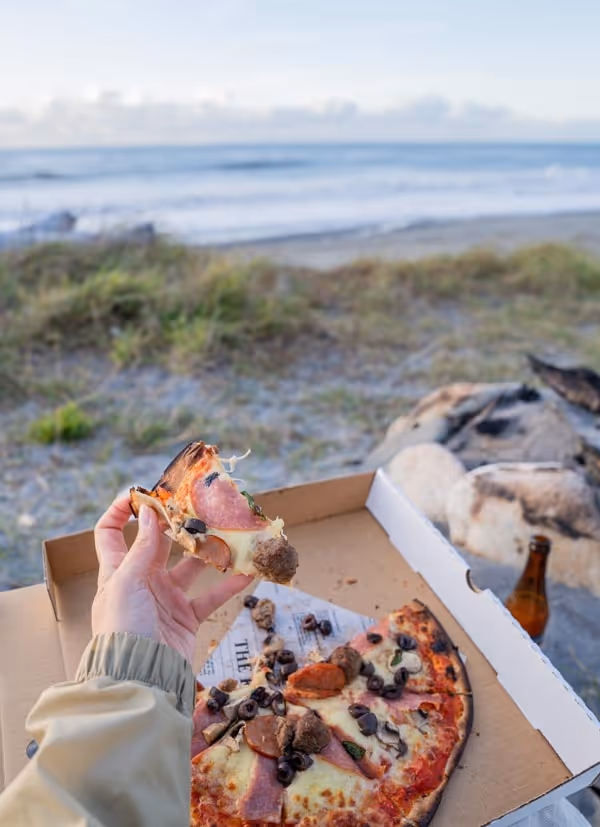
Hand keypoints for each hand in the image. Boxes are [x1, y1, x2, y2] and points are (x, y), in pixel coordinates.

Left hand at [92, 495, 252, 662]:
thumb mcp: (126, 583)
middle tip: (202, 505)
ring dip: (210, 552)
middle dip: (179, 524)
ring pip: (191, 566)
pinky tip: (247, 573)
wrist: (139, 677)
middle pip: (160, 543)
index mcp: (118, 570)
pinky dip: (229, 585)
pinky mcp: (186, 617)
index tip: (143, 494)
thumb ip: (143, 549)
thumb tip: (151, 512)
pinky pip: (211, 596)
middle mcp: (141, 580)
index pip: (111, 532)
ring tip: (231, 534)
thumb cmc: (123, 628)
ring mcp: (165, 598)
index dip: (123, 511)